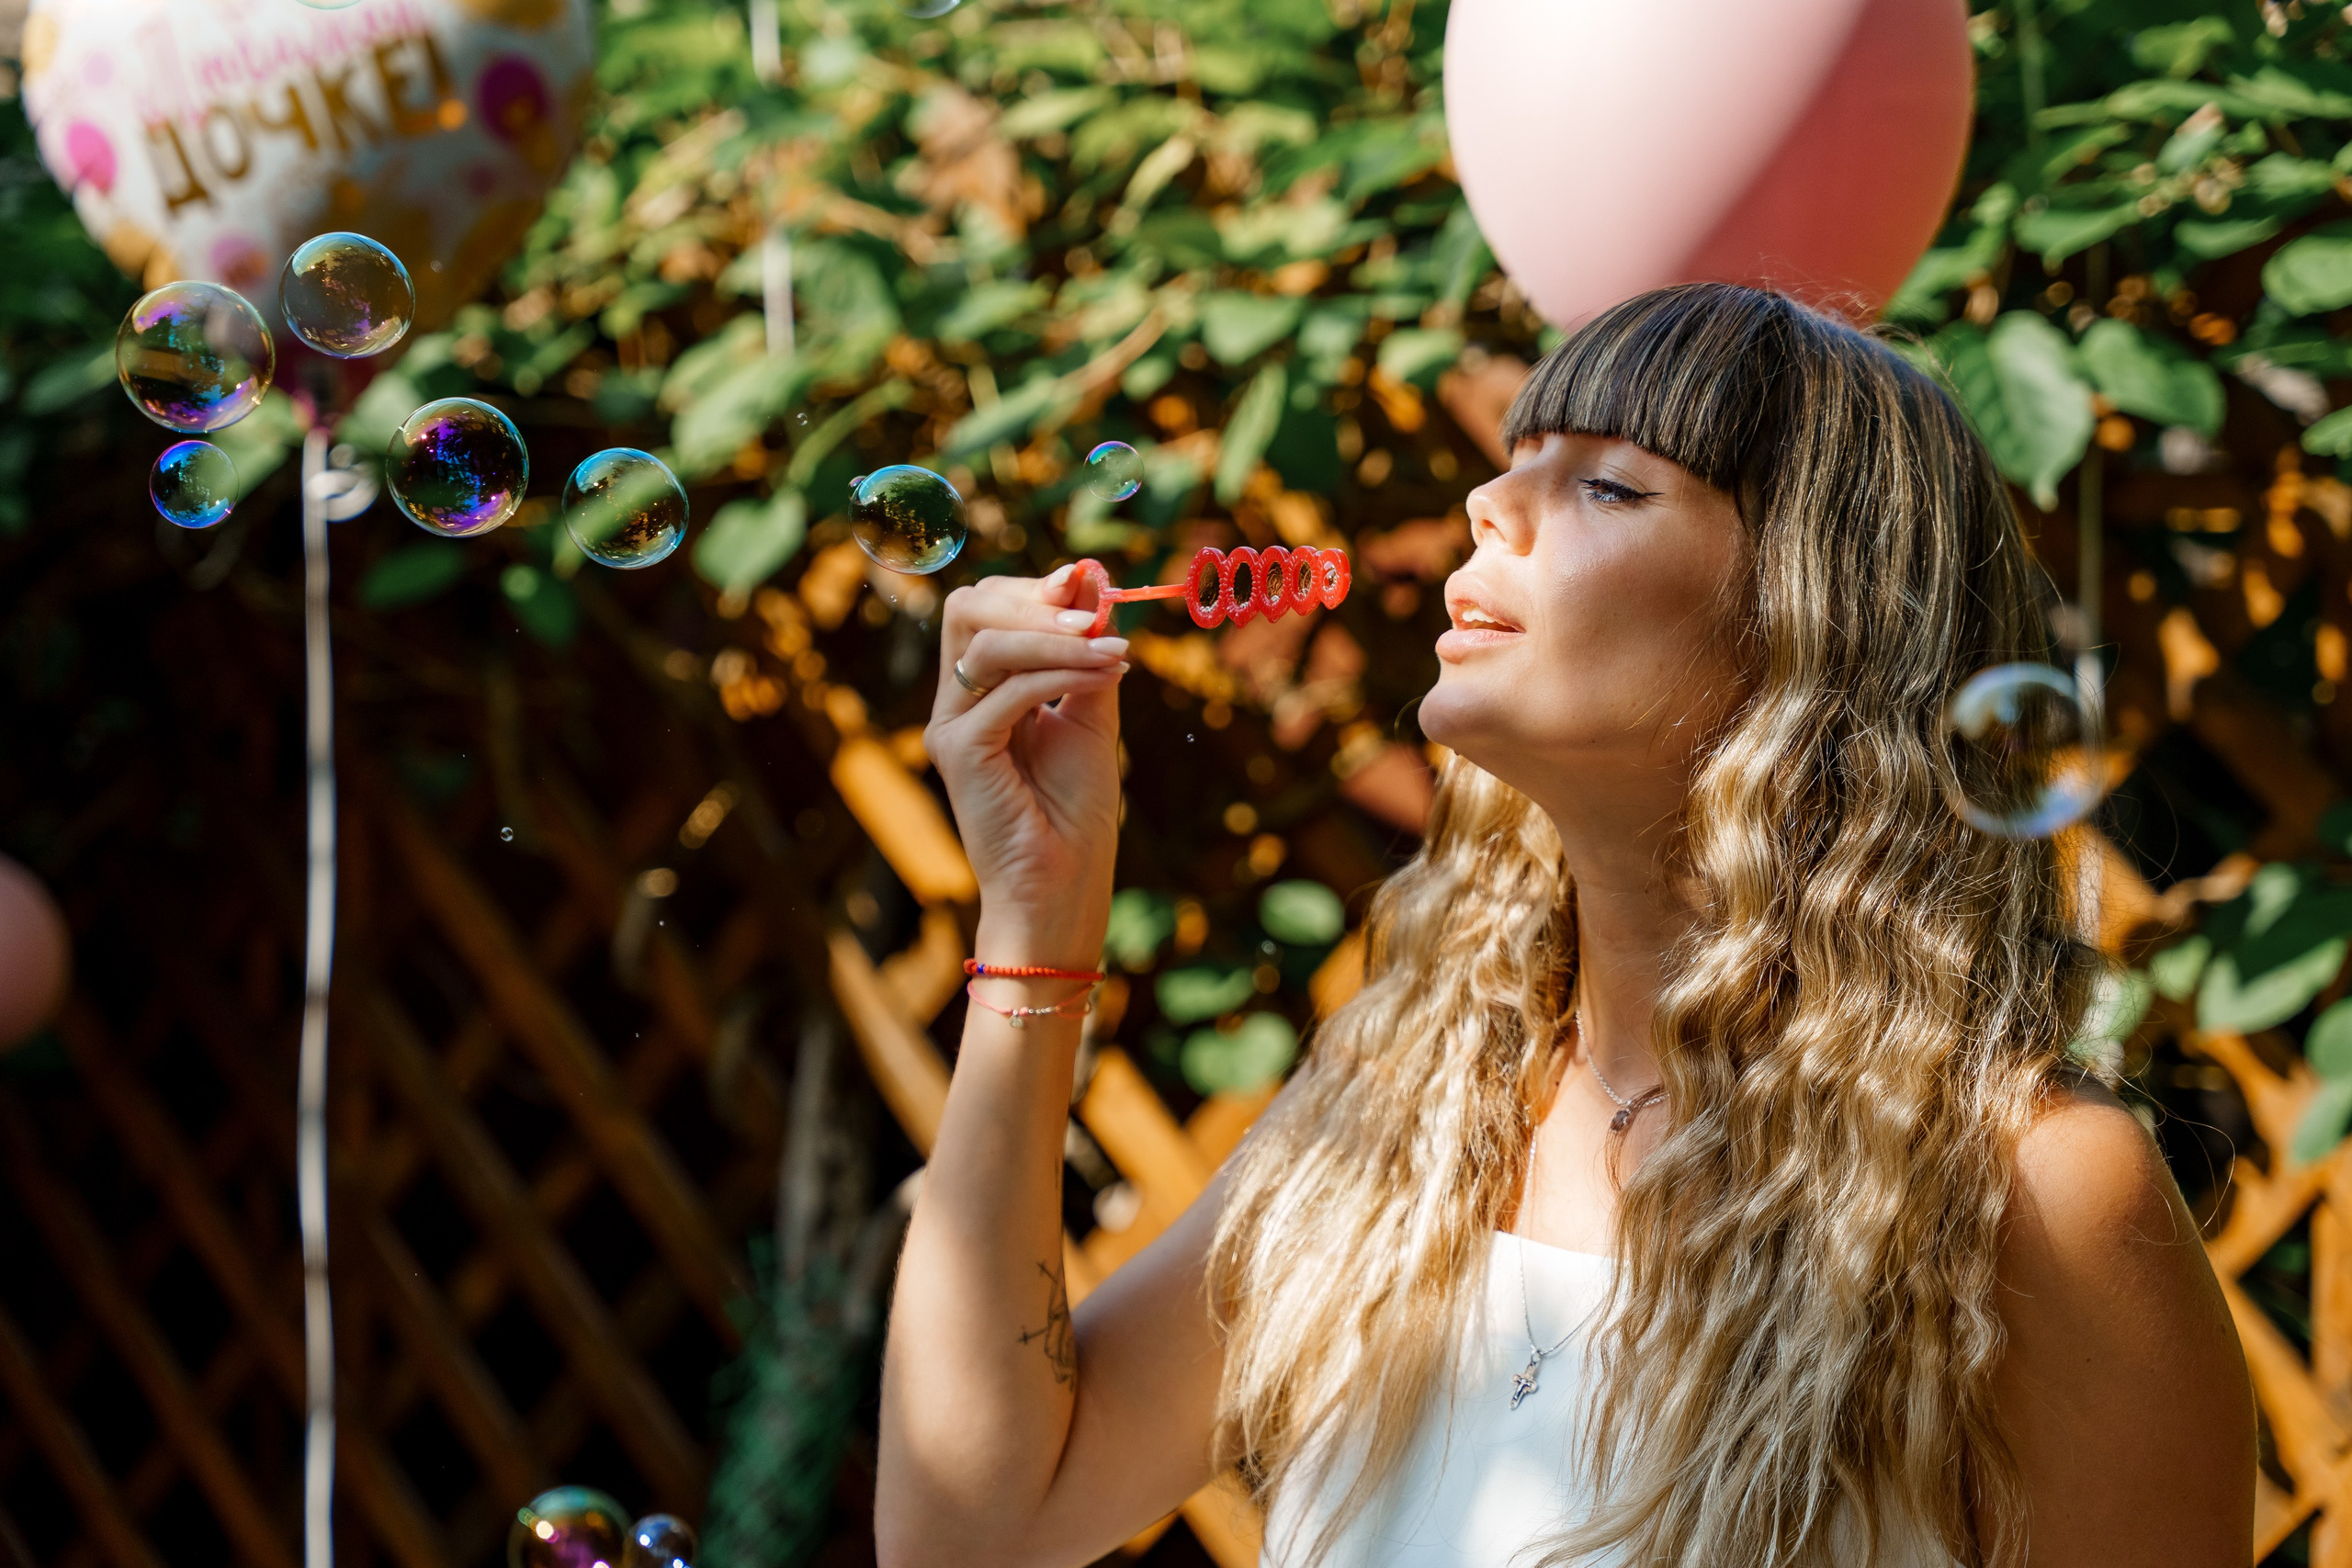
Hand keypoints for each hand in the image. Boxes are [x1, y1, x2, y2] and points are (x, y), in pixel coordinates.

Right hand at [925, 565, 1128, 967]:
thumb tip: (1094, 584)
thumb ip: (1088, 654)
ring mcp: (950, 727)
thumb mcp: (1091, 715)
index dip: (1032, 588)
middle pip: (967, 609)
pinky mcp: (958, 753)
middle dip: (1031, 599)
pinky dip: (1060, 673)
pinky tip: (1105, 672)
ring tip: (1112, 648)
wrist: (1063, 887)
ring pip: (984, 642)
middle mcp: (956, 704)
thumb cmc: (1075, 813)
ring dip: (1056, 637)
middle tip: (1091, 610)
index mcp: (982, 692)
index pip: (985, 609)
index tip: (1086, 581)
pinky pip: (1006, 691)